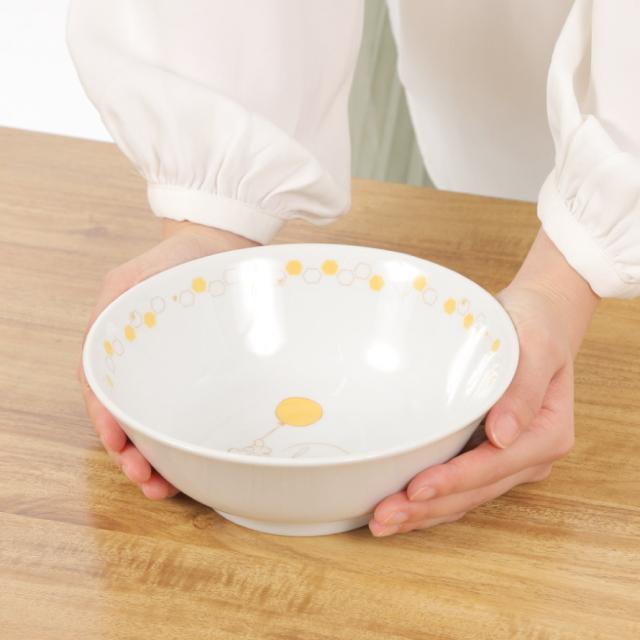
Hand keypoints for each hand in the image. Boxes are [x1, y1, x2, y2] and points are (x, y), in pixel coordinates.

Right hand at [79, 220, 257, 497]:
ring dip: (155, 459)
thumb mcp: (140, 272)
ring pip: (153, 425)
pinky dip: (182, 443)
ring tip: (165, 488)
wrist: (219, 254)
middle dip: (131, 454)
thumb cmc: (178, 260)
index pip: (102, 389)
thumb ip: (121, 294)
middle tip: (148, 481)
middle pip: (125, 418)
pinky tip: (190, 463)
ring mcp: (167, 376)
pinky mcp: (194, 381)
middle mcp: (138, 367)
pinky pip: (184, 416)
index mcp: (115, 345)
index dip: (106, 420)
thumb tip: (102, 327)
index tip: (119, 446)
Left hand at [369, 230, 598, 535]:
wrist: (539, 320)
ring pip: (465, 497)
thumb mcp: (534, 347)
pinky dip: (432, 499)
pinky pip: (461, 485)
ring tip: (383, 521)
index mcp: (546, 433)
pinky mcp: (489, 454)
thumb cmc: (535, 328)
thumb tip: (502, 437)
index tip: (416, 489)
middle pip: (474, 491)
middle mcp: (529, 454)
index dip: (453, 480)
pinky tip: (404, 507)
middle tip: (384, 517)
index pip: (493, 465)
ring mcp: (509, 458)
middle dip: (428, 507)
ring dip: (425, 512)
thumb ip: (522, 391)